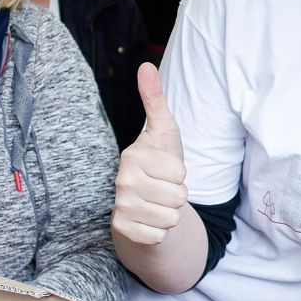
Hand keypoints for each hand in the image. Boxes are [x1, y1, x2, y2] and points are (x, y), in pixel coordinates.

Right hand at [112, 63, 188, 249]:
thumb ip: (155, 99)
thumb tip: (146, 65)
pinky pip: (160, 235)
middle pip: (178, 196)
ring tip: (157, 203)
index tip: (165, 170)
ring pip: (171, 217)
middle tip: (162, 189)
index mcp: (133, 156)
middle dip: (178, 195)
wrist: (143, 202)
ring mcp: (120, 207)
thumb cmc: (159, 163)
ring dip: (170, 213)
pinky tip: (150, 220)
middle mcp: (122, 182)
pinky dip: (160, 231)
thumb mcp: (163, 131)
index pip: (180, 173)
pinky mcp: (123, 230)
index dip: (181, 175)